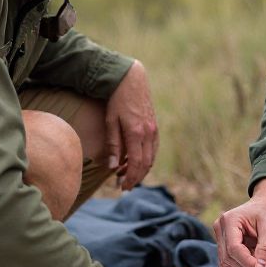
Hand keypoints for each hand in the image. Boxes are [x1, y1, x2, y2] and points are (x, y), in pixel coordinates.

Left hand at [105, 61, 157, 189]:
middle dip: (136, 177)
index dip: (131, 177)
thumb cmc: (117, 99)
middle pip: (146, 163)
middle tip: (124, 186)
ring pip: (152, 157)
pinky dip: (146, 158)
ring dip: (141, 169)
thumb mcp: (110, 121)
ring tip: (127, 174)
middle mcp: (149, 132)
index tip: (122, 187)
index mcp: (136, 132)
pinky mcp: (155, 126)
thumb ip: (113, 145)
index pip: (137, 163)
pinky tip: (135, 160)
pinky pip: (153, 148)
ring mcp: (154, 129)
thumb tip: (113, 167)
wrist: (131, 79)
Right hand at [212, 180, 265, 266]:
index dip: (246, 262)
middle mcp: (221, 228)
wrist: (265, 204)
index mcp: (230, 220)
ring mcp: (220, 237)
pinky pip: (227, 263)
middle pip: (227, 258)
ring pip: (224, 264)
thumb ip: (264, 248)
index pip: (233, 247)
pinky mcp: (224, 245)